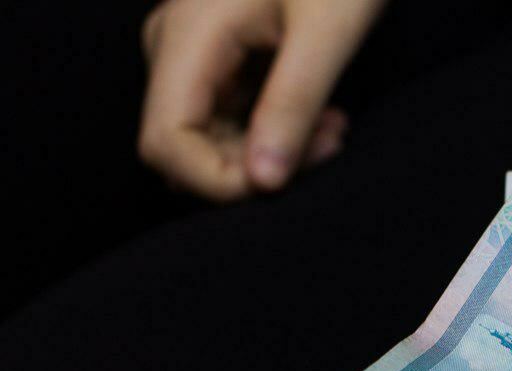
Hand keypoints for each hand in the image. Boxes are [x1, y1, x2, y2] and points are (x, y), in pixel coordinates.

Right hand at [138, 0, 384, 200]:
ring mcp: (192, 48)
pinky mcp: (217, 54)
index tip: (284, 182)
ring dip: (270, 150)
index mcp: (189, 34)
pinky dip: (272, 129)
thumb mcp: (328, 33)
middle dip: (255, 166)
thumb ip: (294, 105)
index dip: (217, 183)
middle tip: (330, 142)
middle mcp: (174, 44)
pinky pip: (227, 115)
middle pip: (185, 146)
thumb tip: (263, 182)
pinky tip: (320, 114)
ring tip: (333, 125)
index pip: (164, 143)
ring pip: (209, 137)